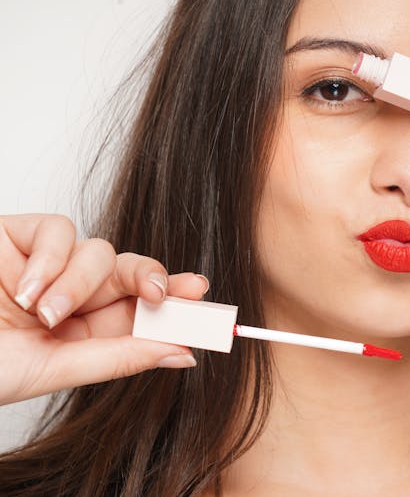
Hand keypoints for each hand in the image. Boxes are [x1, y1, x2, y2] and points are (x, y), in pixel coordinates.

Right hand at [0, 213, 208, 405]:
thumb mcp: (52, 370)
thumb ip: (118, 358)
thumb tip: (184, 354)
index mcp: (79, 334)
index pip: (139, 314)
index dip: (173, 307)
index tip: (202, 305)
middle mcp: (68, 296)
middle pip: (130, 275)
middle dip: (153, 279)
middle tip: (162, 292)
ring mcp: (44, 265)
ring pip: (99, 253)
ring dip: (79, 284)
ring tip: (46, 314)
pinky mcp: (18, 237)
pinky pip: (59, 230)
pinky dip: (51, 258)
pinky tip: (25, 289)